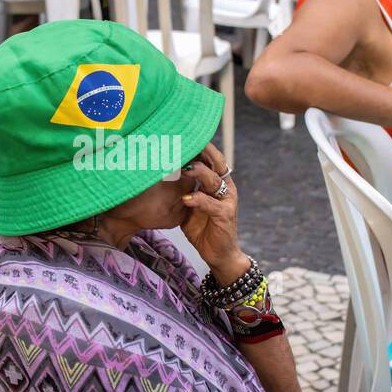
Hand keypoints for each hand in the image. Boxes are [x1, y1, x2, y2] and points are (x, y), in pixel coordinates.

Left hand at [179, 142, 245, 283]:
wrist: (220, 254)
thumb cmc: (204, 229)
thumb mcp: (191, 206)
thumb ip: (184, 190)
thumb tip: (164, 174)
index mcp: (219, 183)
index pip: (212, 159)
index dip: (200, 148)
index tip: (182, 137)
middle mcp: (226, 188)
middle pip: (216, 163)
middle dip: (202, 152)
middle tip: (185, 144)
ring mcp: (228, 201)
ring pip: (214, 181)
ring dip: (200, 173)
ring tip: (186, 169)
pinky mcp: (226, 216)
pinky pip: (212, 204)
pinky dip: (199, 200)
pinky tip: (187, 199)